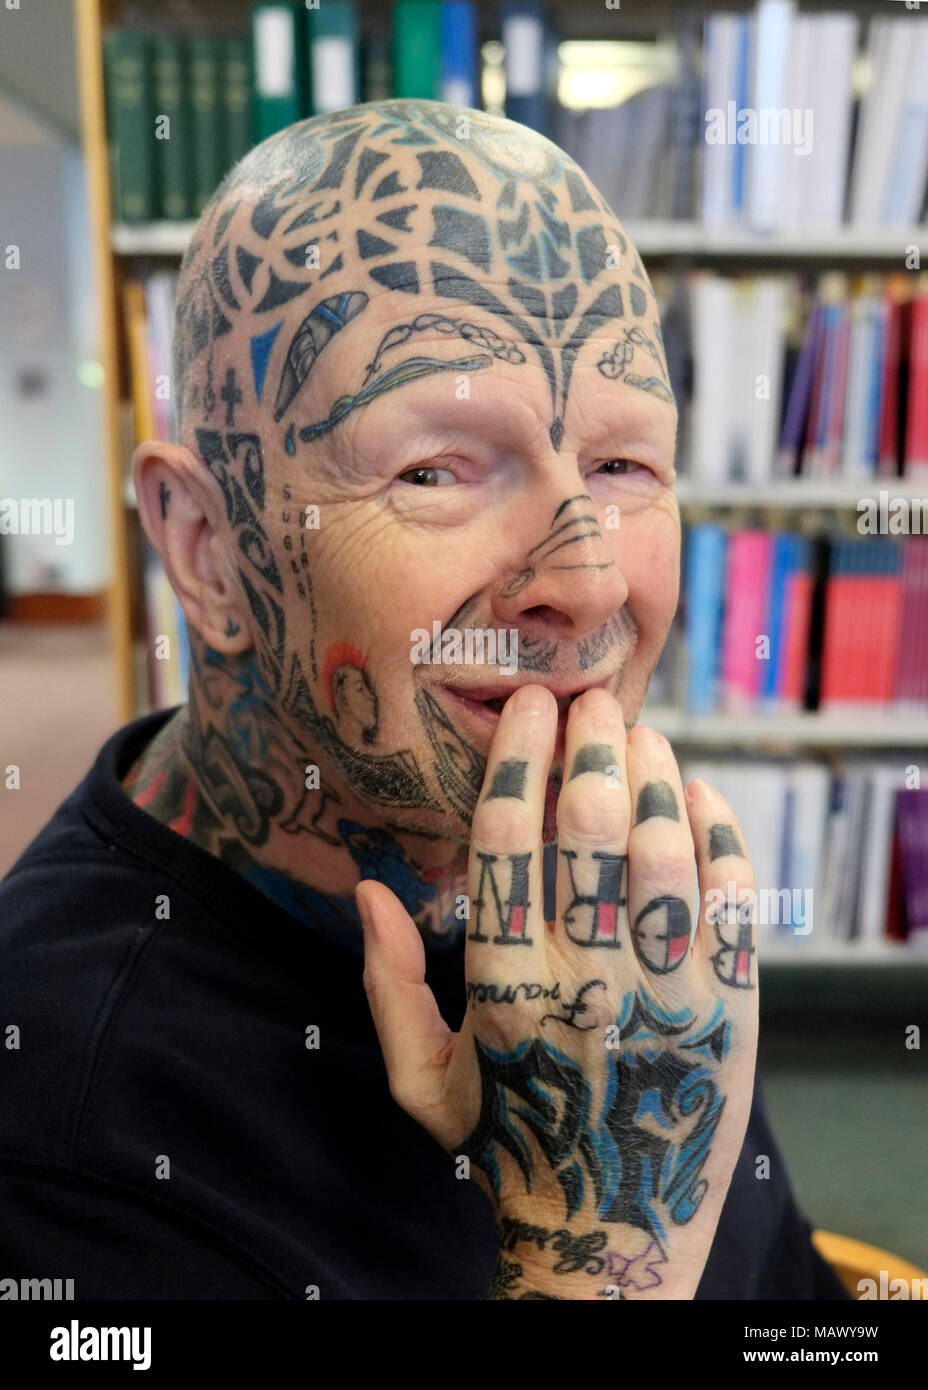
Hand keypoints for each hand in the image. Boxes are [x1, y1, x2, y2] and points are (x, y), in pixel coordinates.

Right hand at [357, 685, 757, 1298]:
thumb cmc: (508, 1141)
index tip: (530, 706)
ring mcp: (667, 993)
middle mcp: (586, 980)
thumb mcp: (424, 1080)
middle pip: (591, 824)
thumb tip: (368, 890)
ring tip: (640, 735)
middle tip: (593, 702)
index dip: (520, 756)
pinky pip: (731, 896)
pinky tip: (695, 794)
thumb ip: (389, 985)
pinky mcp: (732, 1008)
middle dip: (592, 742)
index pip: (508, 838)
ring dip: (652, 772)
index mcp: (503, 986)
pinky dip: (718, 830)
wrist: (612, 1229)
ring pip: (665, 847)